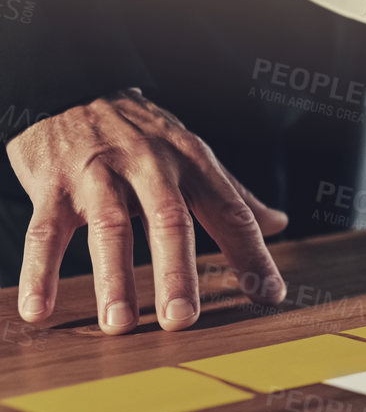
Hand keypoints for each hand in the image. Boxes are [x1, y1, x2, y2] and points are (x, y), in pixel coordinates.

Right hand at [7, 89, 288, 333]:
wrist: (72, 88)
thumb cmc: (141, 133)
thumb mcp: (191, 153)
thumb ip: (232, 193)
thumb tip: (279, 224)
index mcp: (193, 161)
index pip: (230, 210)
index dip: (251, 253)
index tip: (269, 295)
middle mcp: (150, 165)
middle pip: (169, 220)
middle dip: (177, 271)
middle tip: (182, 319)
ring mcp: (99, 174)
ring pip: (109, 228)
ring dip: (113, 279)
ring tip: (120, 324)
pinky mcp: (53, 184)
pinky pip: (44, 232)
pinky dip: (39, 272)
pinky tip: (40, 309)